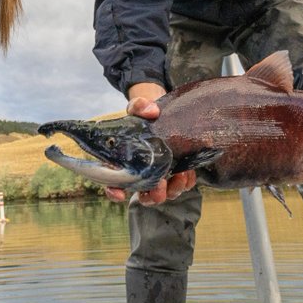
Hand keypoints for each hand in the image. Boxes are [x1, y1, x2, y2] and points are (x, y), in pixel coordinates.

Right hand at [104, 82, 194, 204]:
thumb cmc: (145, 115)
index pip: (114, 185)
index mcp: (126, 164)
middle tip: (160, 183)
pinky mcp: (178, 173)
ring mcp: (161, 176)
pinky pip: (183, 185)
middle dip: (152, 195)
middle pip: (144, 196)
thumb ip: (140, 106)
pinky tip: (188, 171)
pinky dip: (186, 182)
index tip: (120, 193)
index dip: (114, 192)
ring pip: (166, 194)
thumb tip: (151, 111)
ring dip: (173, 189)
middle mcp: (143, 175)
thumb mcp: (139, 107)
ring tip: (180, 175)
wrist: (164, 114)